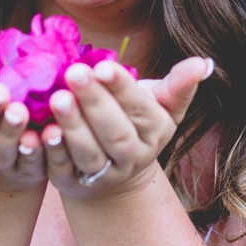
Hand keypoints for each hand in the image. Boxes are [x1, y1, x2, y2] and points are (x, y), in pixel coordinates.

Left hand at [42, 56, 211, 198]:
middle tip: (73, 72)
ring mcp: (104, 174)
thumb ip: (179, 85)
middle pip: (115, 132)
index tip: (102, 65)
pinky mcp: (73, 183)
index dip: (121, 87)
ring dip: (72, 126)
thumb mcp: (159, 104)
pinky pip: (62, 169)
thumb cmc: (134, 123)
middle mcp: (132, 156)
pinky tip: (41, 131)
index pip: (139, 107)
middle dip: (94, 102)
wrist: (117, 177)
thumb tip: (204, 62)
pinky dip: (51, 152)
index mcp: (154, 130)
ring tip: (56, 98)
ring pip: (89, 153)